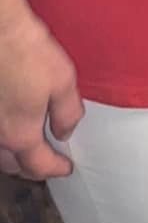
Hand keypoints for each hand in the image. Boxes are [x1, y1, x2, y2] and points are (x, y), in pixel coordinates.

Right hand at [0, 6, 82, 180]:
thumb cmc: (28, 53)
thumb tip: (64, 133)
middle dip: (30, 169)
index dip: (55, 168)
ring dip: (11, 158)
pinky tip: (9, 126)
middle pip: (11, 165)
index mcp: (20, 134)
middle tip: (45, 164)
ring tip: (25, 151)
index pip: (39, 165)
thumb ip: (67, 113)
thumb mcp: (63, 82)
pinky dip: (2, 139)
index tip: (66, 169)